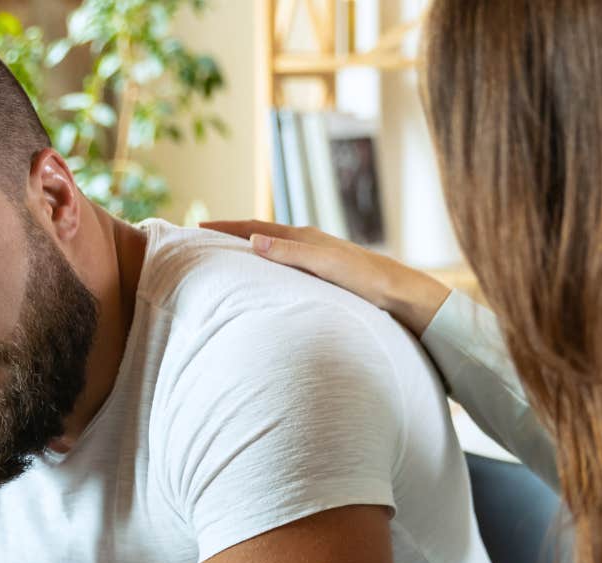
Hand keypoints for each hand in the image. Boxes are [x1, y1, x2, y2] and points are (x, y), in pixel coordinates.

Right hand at [201, 220, 452, 335]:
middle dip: (231, 235)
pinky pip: (285, 263)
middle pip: (261, 234)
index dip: (226, 228)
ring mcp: (317, 257)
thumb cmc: (369, 281)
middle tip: (202, 238)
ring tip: (225, 256)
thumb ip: (292, 254)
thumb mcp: (327, 266)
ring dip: (248, 250)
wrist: (404, 296)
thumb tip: (252, 241)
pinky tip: (264, 277)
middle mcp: (309, 243)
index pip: (255, 228)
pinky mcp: (324, 274)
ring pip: (273, 249)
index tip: (197, 227)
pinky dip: (266, 264)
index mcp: (305, 237)